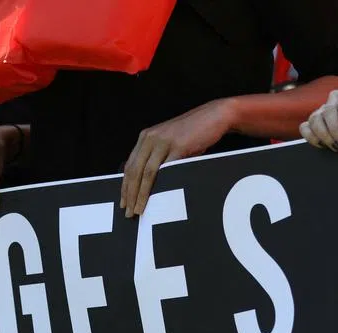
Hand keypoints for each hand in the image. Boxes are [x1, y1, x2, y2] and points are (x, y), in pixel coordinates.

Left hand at [121, 99, 233, 217]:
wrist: (214, 116)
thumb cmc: (193, 133)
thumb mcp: (169, 143)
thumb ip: (157, 158)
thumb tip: (147, 184)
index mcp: (146, 137)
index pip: (130, 165)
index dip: (125, 186)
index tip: (123, 201)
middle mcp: (151, 138)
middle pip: (134, 171)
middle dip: (130, 194)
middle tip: (128, 211)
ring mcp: (164, 141)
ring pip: (146, 172)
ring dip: (141, 194)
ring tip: (138, 209)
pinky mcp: (178, 146)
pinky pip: (166, 170)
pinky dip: (160, 186)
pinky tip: (157, 198)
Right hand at [299, 82, 337, 151]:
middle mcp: (334, 97)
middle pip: (328, 111)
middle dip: (335, 130)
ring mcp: (321, 109)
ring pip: (315, 120)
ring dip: (324, 136)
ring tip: (336, 147)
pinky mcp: (313, 122)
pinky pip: (305, 127)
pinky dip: (311, 137)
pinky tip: (323, 145)